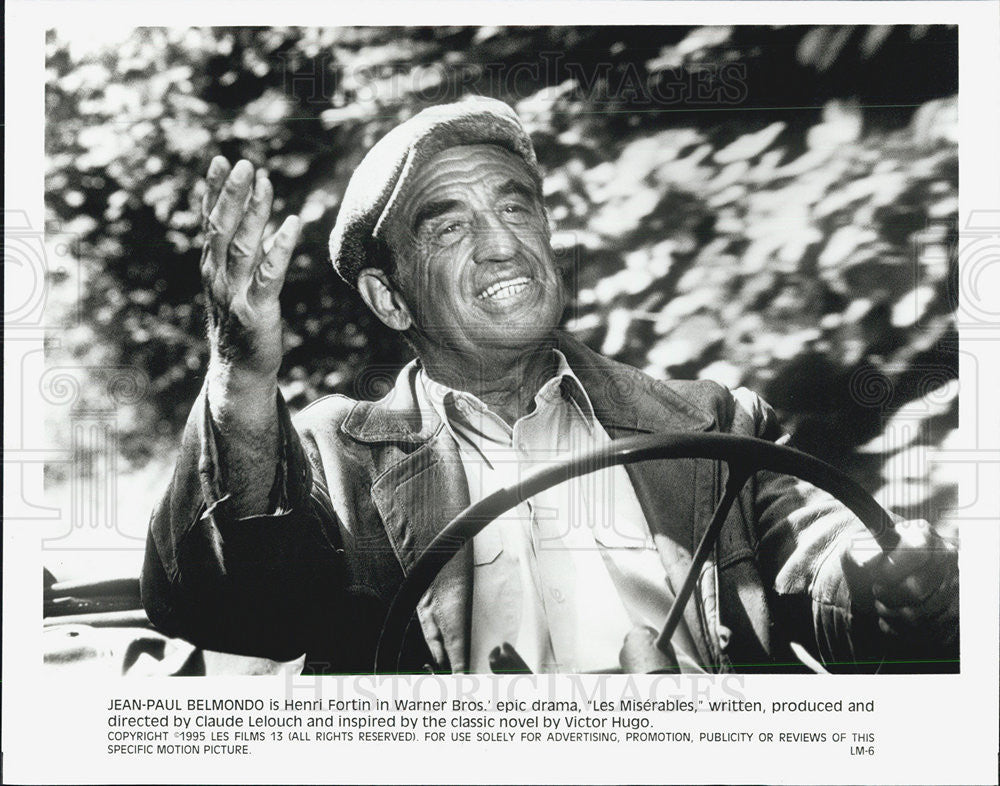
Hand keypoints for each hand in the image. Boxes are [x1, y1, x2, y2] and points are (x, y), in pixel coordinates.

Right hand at [201, 157, 299, 385]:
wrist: (240, 370)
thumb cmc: (240, 323)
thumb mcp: (234, 284)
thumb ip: (238, 254)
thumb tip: (250, 220)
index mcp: (211, 268)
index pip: (209, 222)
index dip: (213, 191)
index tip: (221, 161)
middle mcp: (217, 277)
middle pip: (221, 228)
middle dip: (232, 194)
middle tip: (244, 164)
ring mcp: (235, 294)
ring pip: (242, 246)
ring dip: (254, 212)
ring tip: (264, 182)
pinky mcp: (256, 311)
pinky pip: (269, 275)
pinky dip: (279, 248)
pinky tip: (291, 224)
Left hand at [841, 519, 958, 648]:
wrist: (877, 580)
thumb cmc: (867, 560)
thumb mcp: (855, 549)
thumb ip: (860, 552)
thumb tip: (868, 563)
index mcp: (921, 533)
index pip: (916, 551)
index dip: (892, 569)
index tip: (877, 578)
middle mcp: (946, 557)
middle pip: (917, 589)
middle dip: (888, 596)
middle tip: (877, 591)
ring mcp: (954, 585)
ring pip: (919, 615)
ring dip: (891, 614)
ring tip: (881, 604)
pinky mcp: (953, 612)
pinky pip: (926, 631)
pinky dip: (901, 628)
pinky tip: (891, 617)